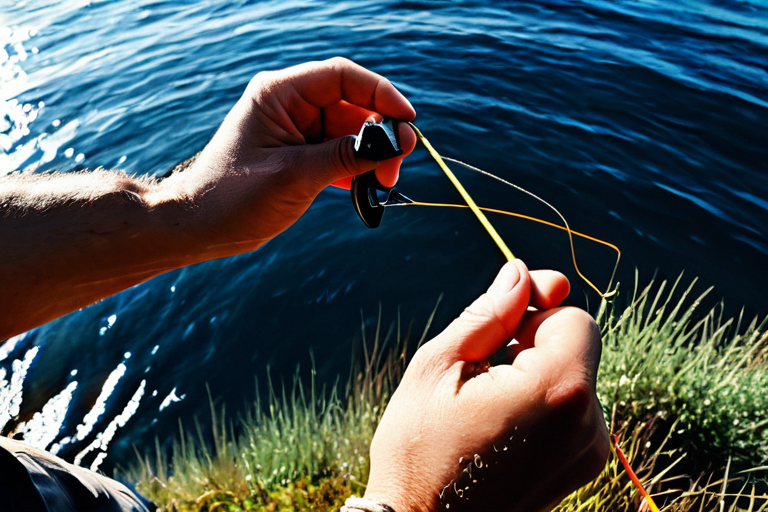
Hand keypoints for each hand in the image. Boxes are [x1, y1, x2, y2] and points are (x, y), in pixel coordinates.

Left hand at [157, 57, 416, 255]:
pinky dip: (360, 168)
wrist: (199, 228)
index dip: (381, 94)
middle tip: (397, 165)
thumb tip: (395, 143)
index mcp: (279, 94)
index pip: (342, 77)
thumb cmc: (233, 198)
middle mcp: (291, 105)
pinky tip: (368, 187)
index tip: (407, 120)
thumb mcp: (294, 175)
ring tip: (384, 181)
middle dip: (381, 133)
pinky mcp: (303, 155)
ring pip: (353, 132)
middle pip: (354, 105)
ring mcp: (298, 131)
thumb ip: (347, 156)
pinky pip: (343, 153)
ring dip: (374, 154)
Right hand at [364, 260, 609, 511]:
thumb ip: (489, 316)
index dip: (535, 313)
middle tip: (479, 374)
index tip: (501, 327)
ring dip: (533, 374)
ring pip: (571, 376)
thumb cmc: (420, 450)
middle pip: (575, 347)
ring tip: (484, 406)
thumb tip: (521, 272)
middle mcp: (588, 425)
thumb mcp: (439, 368)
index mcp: (557, 391)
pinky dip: (540, 403)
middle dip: (531, 344)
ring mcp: (589, 453)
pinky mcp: (581, 468)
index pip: (575, 318)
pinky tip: (499, 425)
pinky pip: (570, 409)